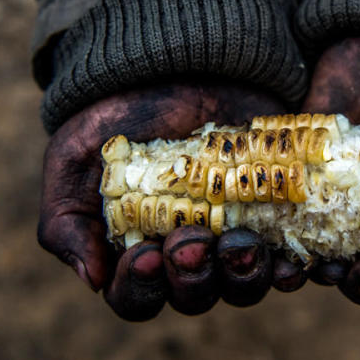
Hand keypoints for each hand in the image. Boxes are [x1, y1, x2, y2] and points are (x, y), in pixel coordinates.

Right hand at [37, 83, 291, 319]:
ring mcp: (234, 235)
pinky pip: (290, 255)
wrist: (176, 62)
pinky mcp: (275, 212)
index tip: (146, 253)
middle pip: (196, 297)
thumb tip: (91, 279)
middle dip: (194, 278)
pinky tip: (292, 260)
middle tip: (194, 239)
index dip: (141, 287)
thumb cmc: (115, 116)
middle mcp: (188, 255)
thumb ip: (66, 220)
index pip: (136, 297)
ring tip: (242, 241)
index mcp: (136, 252)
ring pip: (244, 285)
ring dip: (244, 275)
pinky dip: (292, 266)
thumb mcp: (73, 160)